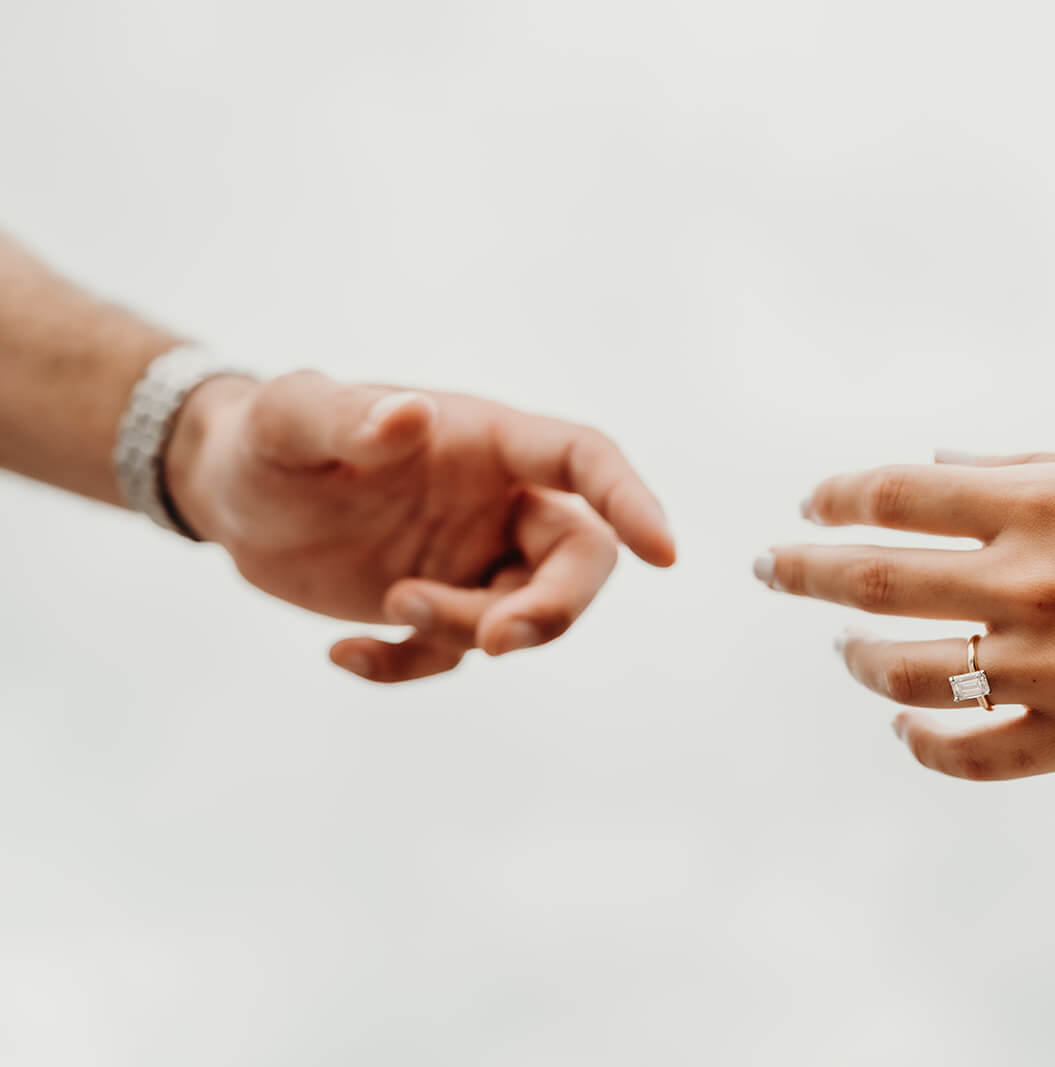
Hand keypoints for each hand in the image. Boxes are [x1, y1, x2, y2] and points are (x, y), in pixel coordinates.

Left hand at [164, 370, 674, 681]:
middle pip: (580, 558)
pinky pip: (451, 655)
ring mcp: (473, 558)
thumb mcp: (286, 419)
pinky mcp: (438, 605)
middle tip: (493, 642)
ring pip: (520, 614)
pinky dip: (408, 667)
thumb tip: (412, 415)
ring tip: (390, 606)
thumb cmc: (265, 436)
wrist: (230, 491)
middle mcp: (497, 500)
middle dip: (553, 608)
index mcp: (485, 441)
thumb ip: (345, 417)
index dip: (631, 501)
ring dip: (467, 630)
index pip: (583, 459)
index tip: (663, 554)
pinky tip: (344, 654)